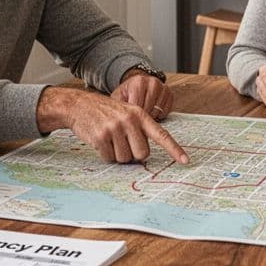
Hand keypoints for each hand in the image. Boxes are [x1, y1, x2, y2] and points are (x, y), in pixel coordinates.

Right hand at [68, 94, 189, 164]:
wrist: (79, 105)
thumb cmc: (105, 112)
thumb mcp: (126, 113)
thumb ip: (139, 129)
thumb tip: (144, 155)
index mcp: (140, 114)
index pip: (162, 135)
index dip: (174, 149)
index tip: (186, 161)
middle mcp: (130, 120)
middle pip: (142, 154)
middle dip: (133, 154)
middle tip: (123, 143)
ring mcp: (115, 128)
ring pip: (125, 159)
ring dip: (117, 155)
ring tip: (110, 139)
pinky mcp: (101, 137)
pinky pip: (110, 158)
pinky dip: (105, 155)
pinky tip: (101, 141)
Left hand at [116, 71, 174, 120]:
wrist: (137, 84)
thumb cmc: (127, 93)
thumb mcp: (118, 97)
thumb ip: (119, 106)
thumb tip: (121, 121)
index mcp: (139, 81)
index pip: (138, 105)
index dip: (133, 116)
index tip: (129, 119)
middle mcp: (153, 82)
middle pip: (149, 108)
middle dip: (142, 117)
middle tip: (136, 118)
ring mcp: (163, 87)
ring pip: (158, 111)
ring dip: (150, 116)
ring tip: (143, 114)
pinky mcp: (169, 93)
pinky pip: (166, 111)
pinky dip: (159, 114)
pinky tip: (152, 111)